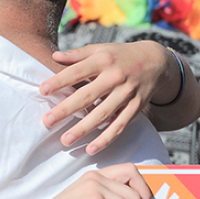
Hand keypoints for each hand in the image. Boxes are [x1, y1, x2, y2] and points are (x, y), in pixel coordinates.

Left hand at [40, 41, 169, 154]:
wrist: (156, 61)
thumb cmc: (120, 55)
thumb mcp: (101, 49)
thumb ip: (78, 55)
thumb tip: (54, 57)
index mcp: (104, 60)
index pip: (77, 71)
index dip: (60, 81)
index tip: (42, 90)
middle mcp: (115, 77)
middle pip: (87, 96)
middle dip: (66, 109)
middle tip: (47, 121)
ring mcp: (127, 94)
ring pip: (103, 114)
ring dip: (83, 129)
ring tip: (65, 140)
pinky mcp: (135, 108)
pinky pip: (120, 126)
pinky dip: (106, 138)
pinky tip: (91, 149)